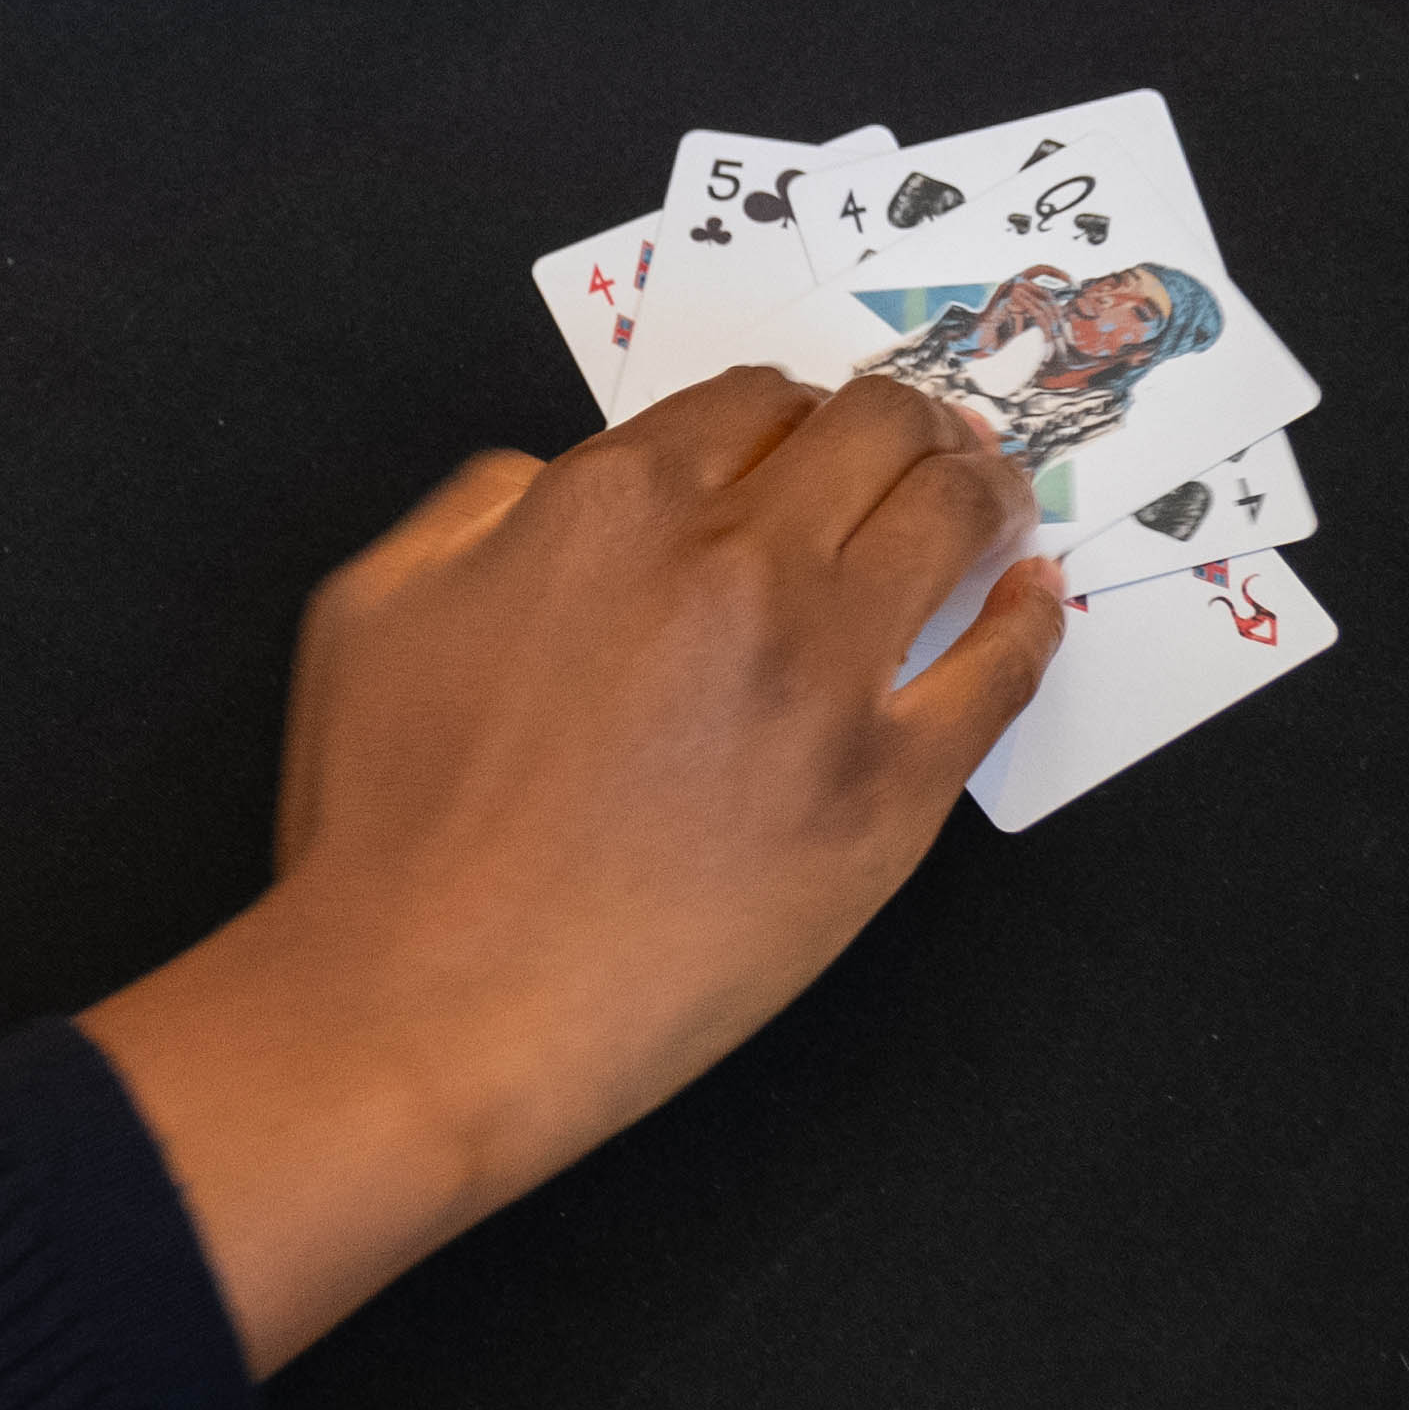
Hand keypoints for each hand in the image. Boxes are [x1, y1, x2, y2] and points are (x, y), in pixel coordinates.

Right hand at [80, 370, 1062, 1369]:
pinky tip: (1030, 602)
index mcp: (612, 505)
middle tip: (927, 441)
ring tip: (992, 498)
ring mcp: (825, 674)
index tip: (814, 434)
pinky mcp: (889, 791)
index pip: (751, 402)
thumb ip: (481, 507)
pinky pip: (1002, 674)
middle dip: (907, 420)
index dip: (792, 410)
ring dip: (981, 488)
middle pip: (874, 432)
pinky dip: (1029, 621)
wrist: (429, 1007)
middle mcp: (735, 563)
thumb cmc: (389, 830)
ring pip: (952, 520)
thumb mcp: (377, 604)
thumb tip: (555, 483)